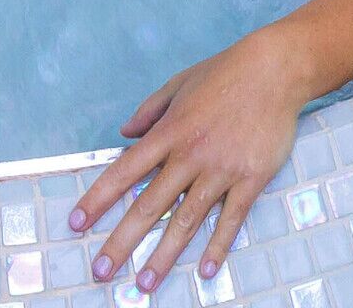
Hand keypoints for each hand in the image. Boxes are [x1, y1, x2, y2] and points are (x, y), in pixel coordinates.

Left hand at [74, 32, 315, 295]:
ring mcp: (221, 169)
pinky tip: (205, 270)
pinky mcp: (251, 178)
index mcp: (169, 132)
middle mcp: (190, 154)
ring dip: (164, 255)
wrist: (275, 69)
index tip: (76, 224)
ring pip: (187, 220)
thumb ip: (148, 111)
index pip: (125, 171)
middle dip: (122, 241)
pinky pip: (231, 219)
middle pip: (150, 205)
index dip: (98, 200)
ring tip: (145, 284)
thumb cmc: (224, 73)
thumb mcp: (178, 84)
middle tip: (101, 270)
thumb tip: (123, 133)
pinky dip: (218, 246)